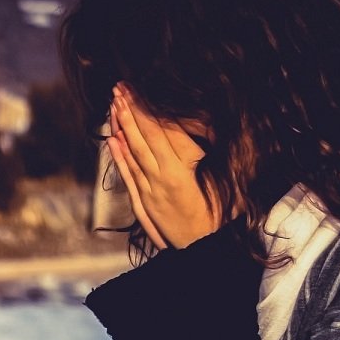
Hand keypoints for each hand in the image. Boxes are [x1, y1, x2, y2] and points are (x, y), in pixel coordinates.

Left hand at [107, 86, 219, 250]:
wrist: (205, 252)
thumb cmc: (222, 217)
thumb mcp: (227, 181)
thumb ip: (222, 153)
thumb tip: (214, 123)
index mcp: (183, 171)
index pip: (163, 131)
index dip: (149, 108)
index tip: (138, 88)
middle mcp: (163, 180)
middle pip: (143, 138)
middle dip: (131, 110)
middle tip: (119, 87)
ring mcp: (151, 193)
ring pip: (132, 154)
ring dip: (122, 128)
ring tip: (113, 105)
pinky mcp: (145, 205)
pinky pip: (128, 176)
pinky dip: (119, 157)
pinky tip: (112, 140)